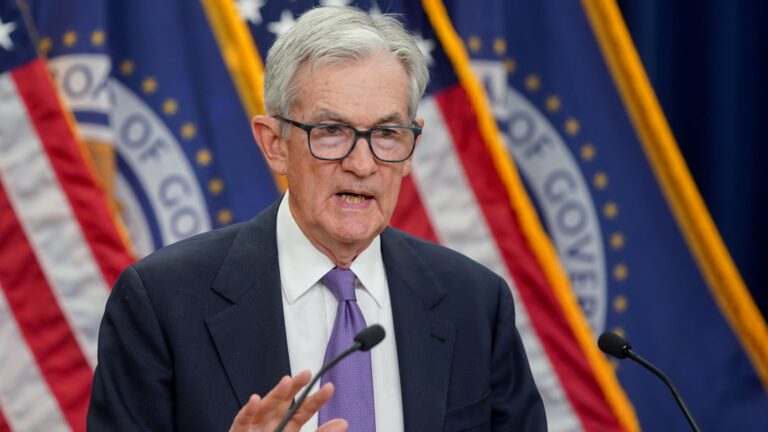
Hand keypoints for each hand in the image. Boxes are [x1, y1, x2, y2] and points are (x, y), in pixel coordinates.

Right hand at [229, 370, 347, 431]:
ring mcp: (255, 428)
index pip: (303, 411)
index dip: (316, 400)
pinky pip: (242, 422)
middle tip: (307, 374)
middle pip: (284, 403)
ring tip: (287, 381)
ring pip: (265, 408)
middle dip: (295, 387)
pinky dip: (248, 411)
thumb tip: (343, 423)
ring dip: (275, 394)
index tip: (329, 387)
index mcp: (287, 427)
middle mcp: (271, 424)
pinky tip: (254, 400)